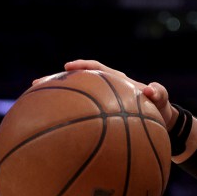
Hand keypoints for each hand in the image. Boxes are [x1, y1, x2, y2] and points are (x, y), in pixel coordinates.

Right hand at [32, 59, 175, 128]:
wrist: (161, 122)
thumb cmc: (160, 108)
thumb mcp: (163, 100)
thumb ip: (160, 93)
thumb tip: (151, 89)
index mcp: (118, 80)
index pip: (97, 69)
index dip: (82, 66)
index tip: (68, 67)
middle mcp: (105, 89)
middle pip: (77, 81)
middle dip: (57, 81)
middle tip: (36, 84)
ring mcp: (100, 102)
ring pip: (74, 98)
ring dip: (55, 99)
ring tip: (33, 105)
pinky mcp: (99, 116)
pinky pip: (80, 115)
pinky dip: (66, 118)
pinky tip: (50, 129)